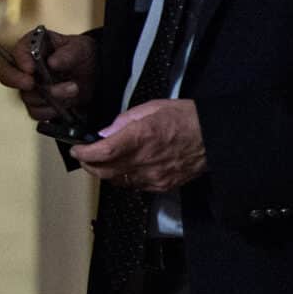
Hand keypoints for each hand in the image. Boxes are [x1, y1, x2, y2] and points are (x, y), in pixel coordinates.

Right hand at [0, 27, 96, 122]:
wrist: (94, 73)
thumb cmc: (82, 54)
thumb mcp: (80, 48)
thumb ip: (68, 53)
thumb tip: (52, 63)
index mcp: (32, 48)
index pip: (16, 53)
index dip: (20, 61)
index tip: (30, 68)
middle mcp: (26, 69)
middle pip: (7, 76)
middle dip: (18, 81)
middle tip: (31, 83)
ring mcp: (30, 88)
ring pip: (28, 97)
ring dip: (51, 96)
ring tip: (73, 87)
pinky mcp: (38, 104)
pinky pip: (36, 112)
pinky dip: (52, 110)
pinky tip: (67, 103)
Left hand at [72, 99, 205, 192]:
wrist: (216, 137)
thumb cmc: (185, 117)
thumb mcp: (151, 108)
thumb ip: (124, 121)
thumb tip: (104, 134)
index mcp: (141, 137)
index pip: (102, 152)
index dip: (84, 153)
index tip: (76, 149)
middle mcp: (145, 160)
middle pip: (104, 172)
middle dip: (88, 165)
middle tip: (84, 156)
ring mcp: (154, 176)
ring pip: (117, 181)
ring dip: (104, 172)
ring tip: (102, 161)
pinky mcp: (162, 185)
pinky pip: (134, 186)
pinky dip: (123, 178)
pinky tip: (124, 167)